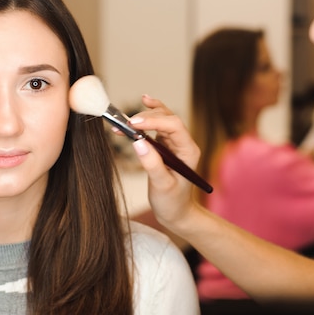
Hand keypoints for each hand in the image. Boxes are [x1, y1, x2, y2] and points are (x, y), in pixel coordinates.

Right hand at [128, 95, 201, 230]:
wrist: (176, 212)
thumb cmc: (172, 202)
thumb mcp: (162, 185)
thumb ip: (152, 163)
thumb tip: (138, 142)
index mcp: (188, 150)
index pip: (173, 126)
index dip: (154, 121)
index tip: (133, 124)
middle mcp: (183, 143)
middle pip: (167, 118)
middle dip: (146, 117)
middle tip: (125, 124)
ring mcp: (173, 143)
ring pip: (161, 119)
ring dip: (144, 115)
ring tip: (125, 119)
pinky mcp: (163, 145)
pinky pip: (155, 126)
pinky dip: (147, 117)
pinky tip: (144, 102)